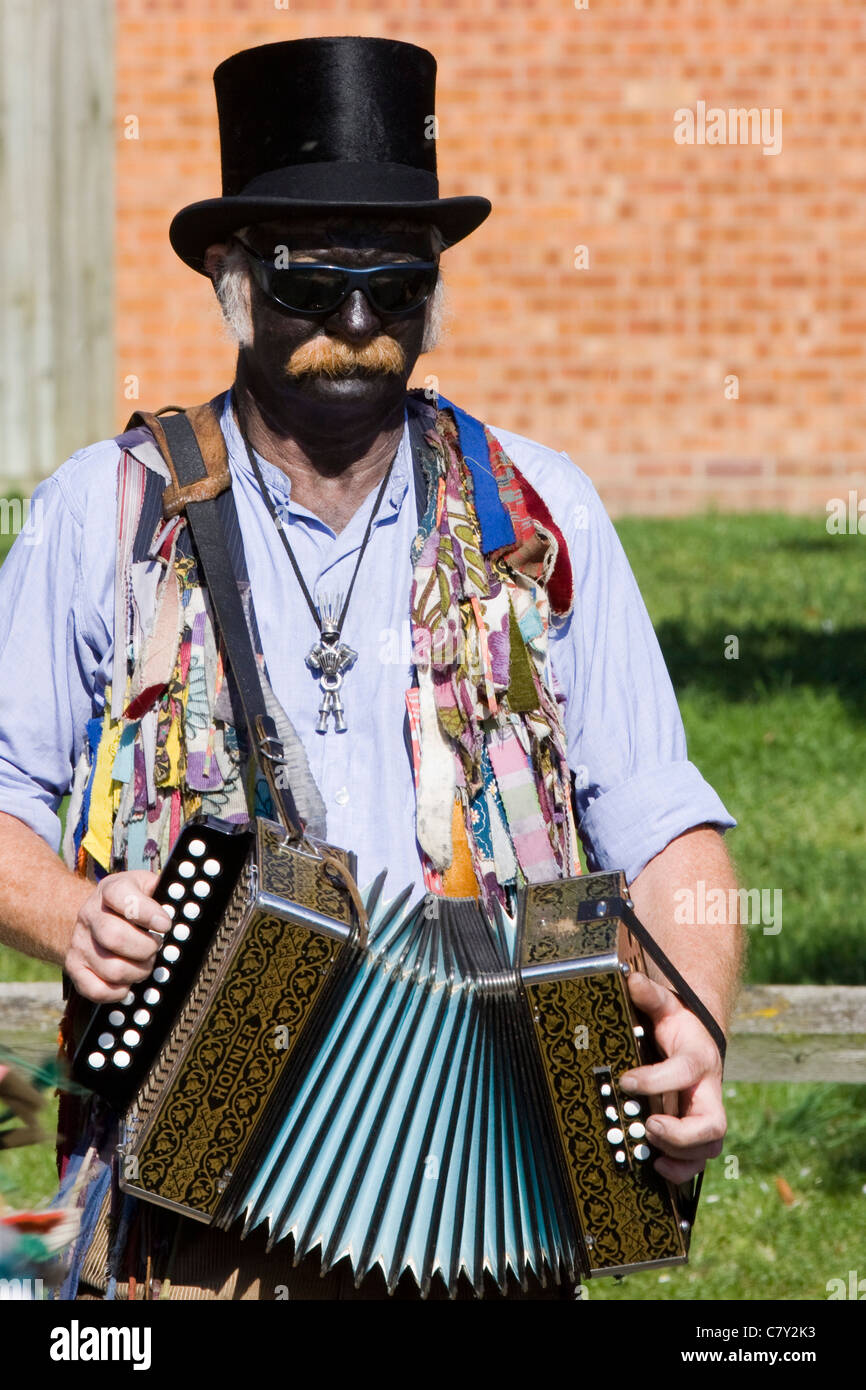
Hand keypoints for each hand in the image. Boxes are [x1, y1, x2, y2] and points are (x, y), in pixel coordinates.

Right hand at [64, 871, 171, 1002]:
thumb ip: (162, 889)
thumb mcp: (143, 885)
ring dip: (138, 972)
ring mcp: (79, 943)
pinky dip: (119, 991)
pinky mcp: (74, 968)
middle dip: (146, 948)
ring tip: (144, 963)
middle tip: (155, 947)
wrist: (94, 915)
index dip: (148, 914)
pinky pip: (97, 990)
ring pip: (111, 969)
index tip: (165, 924)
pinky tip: (127, 981)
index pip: (123, 898)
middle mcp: (89, 915)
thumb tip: (180, 898)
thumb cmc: (128, 903)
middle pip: (115, 937)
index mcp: (110, 890)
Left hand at [619, 971, 725, 1184]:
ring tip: (648, 1148)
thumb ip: (651, 996)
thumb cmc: (678, 1028)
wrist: (697, 1045)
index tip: (625, 1080)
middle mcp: (709, 1092)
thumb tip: (630, 977)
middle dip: (681, 1133)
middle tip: (649, 1126)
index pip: (685, 1070)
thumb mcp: (666, 1008)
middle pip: (713, 1124)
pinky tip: (655, 1167)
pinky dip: (681, 1171)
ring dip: (679, 1154)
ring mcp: (707, 1116)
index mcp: (699, 1058)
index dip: (656, 1079)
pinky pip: (699, 1161)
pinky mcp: (698, 1134)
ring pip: (708, 1148)